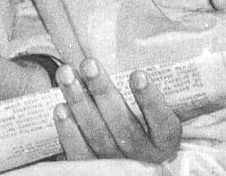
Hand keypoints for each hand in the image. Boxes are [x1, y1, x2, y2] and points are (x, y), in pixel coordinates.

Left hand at [54, 59, 181, 162]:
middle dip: (103, 92)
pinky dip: (69, 131)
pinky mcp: (94, 171)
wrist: (119, 155)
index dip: (151, 101)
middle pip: (124, 127)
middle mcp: (144, 157)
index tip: (138, 74)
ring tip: (66, 74)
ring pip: (98, 136)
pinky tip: (60, 108)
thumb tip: (128, 61)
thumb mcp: (146, 111)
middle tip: (89, 64)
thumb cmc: (133, 120)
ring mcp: (118, 166)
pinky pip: (80, 153)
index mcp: (164, 142)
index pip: (164, 124)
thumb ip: (141, 92)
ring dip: (80, 103)